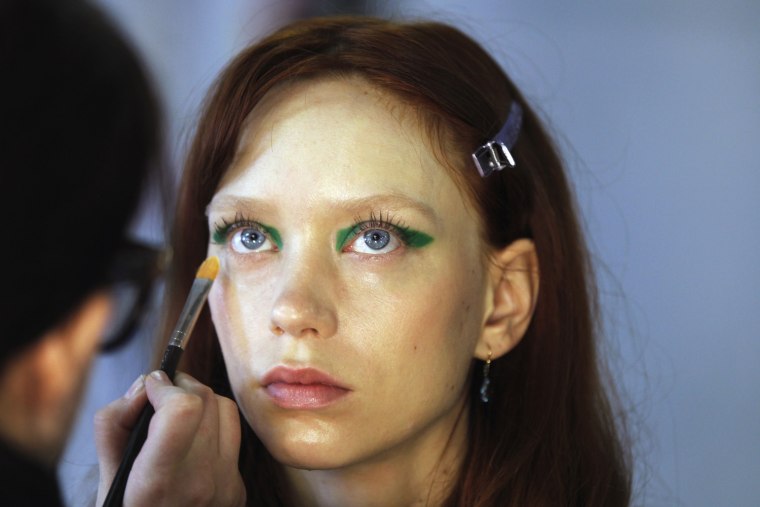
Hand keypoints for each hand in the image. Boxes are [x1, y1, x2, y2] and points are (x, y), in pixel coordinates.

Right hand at [94, 371, 245, 506]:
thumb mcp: (106, 482)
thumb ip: (115, 426)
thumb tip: (145, 386)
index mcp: (160, 484)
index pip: (183, 410)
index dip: (166, 386)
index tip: (151, 385)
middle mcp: (201, 484)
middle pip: (206, 401)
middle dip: (181, 387)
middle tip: (161, 391)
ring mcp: (226, 487)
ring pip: (226, 411)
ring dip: (201, 401)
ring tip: (177, 409)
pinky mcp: (238, 489)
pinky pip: (233, 438)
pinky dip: (212, 428)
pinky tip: (191, 441)